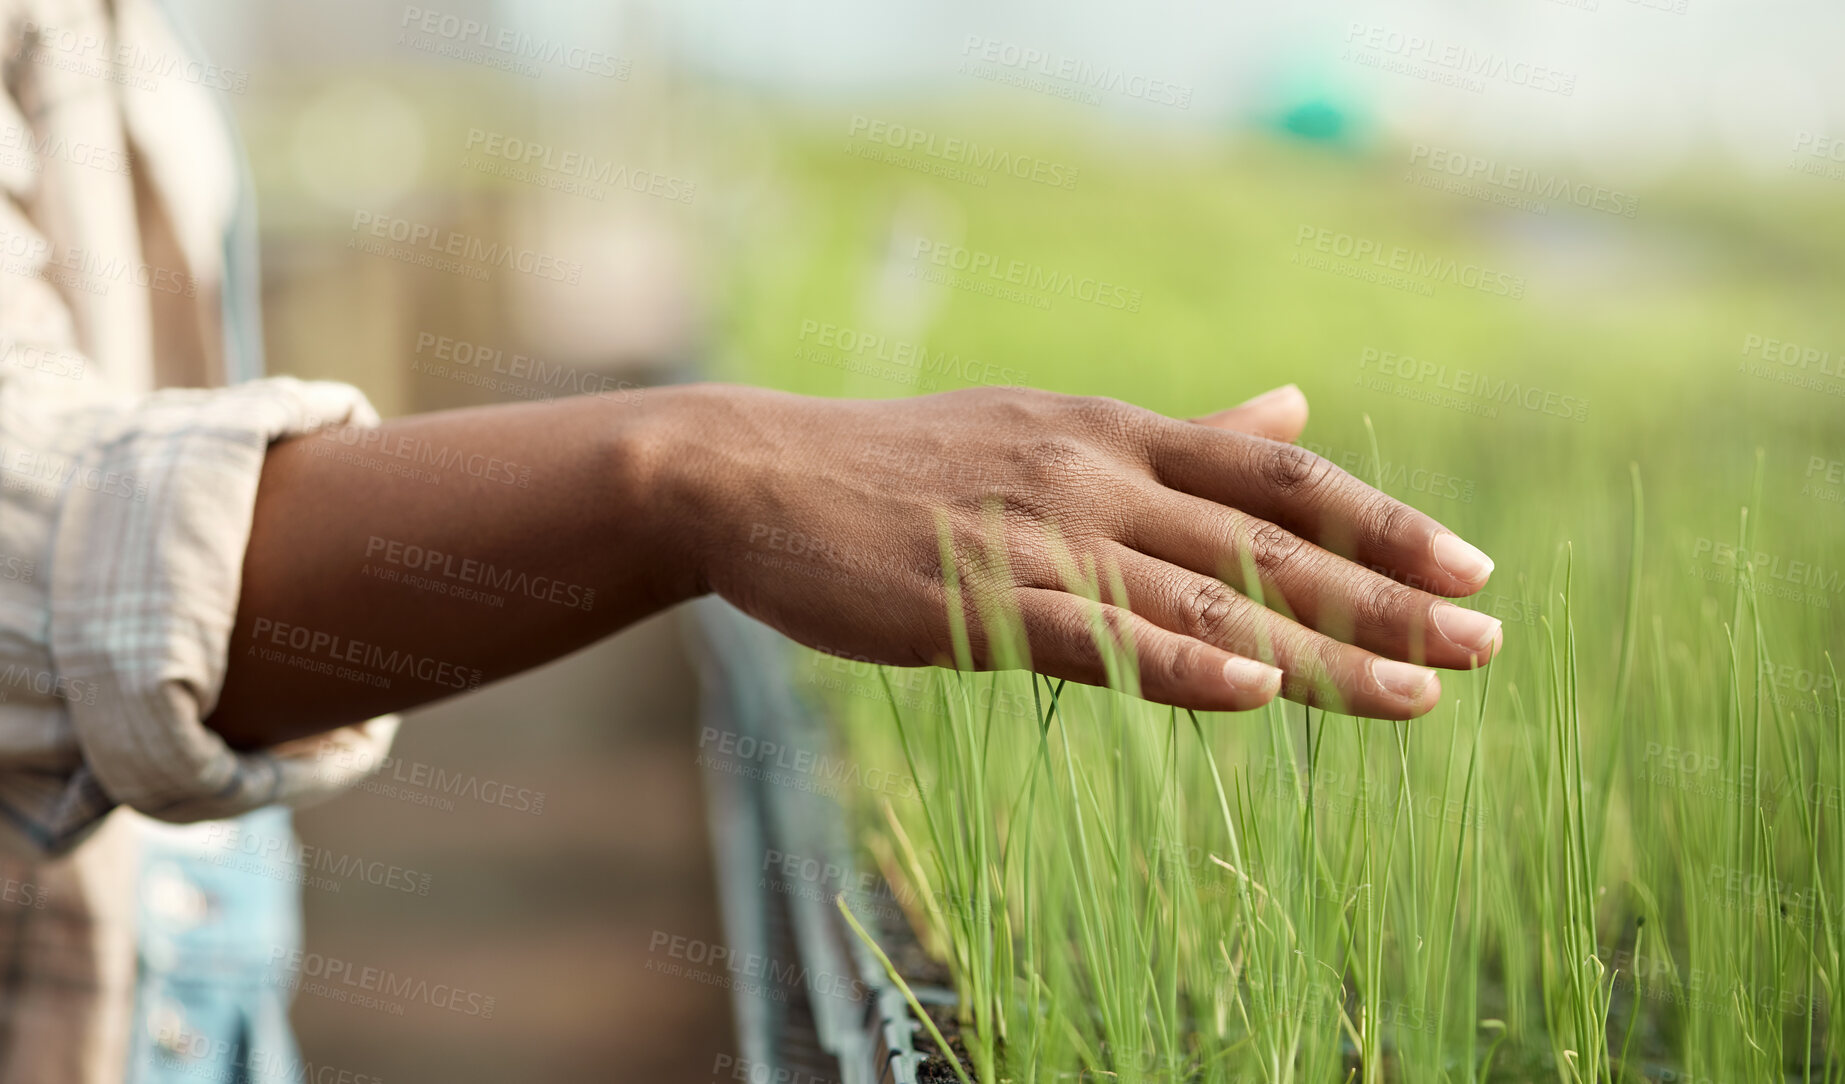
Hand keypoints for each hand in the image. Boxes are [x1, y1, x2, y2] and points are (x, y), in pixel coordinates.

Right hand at [668, 383, 1499, 719]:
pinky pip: (1099, 635)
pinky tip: (1257, 690)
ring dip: (1321, 647)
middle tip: (1488, 640)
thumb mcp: (1049, 428)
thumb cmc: (904, 468)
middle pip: (1270, 540)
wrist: (759, 476)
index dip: (1380, 523)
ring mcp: (1042, 532)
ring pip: (1208, 596)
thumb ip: (1179, 436)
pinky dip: (1182, 660)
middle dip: (1388, 594)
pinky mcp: (981, 594)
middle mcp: (1097, 472)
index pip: (1279, 478)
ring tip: (1420, 690)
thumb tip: (1298, 405)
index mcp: (1116, 432)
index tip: (1467, 567)